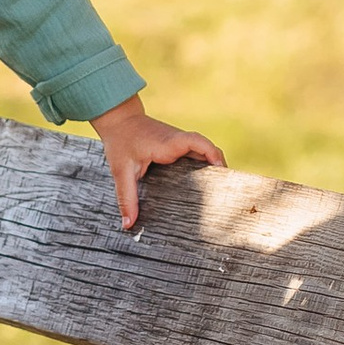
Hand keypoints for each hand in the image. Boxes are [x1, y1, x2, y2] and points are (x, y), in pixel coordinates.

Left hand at [92, 94, 225, 233]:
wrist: (118, 119)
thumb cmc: (120, 141)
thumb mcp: (121, 171)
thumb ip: (126, 198)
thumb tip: (128, 224)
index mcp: (169, 143)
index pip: (198, 142)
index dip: (212, 154)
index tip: (220, 170)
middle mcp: (178, 141)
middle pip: (207, 149)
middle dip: (218, 166)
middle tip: (225, 189)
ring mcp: (179, 142)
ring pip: (203, 152)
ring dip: (212, 165)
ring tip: (218, 189)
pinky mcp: (177, 145)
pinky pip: (195, 153)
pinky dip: (202, 164)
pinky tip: (203, 182)